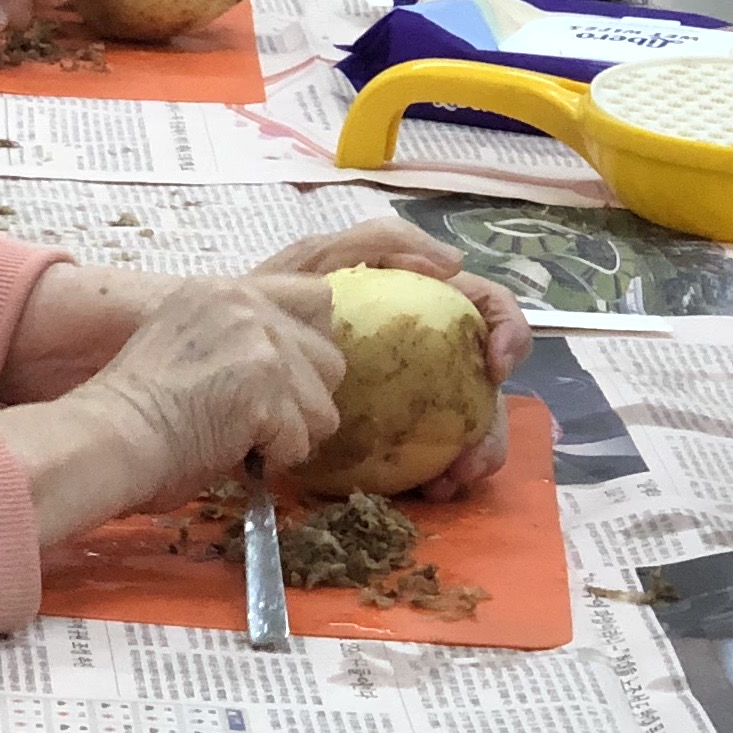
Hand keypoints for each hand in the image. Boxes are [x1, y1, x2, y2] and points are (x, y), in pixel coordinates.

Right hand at [0, 275, 343, 540]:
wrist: (108, 436)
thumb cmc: (133, 411)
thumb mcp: (189, 347)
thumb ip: (239, 344)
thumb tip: (289, 380)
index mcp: (224, 290)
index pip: (317, 300)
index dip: (308, 350)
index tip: (279, 382)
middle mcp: (246, 304)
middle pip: (331, 359)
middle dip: (303, 401)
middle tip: (257, 421)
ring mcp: (259, 342)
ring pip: (324, 407)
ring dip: (290, 434)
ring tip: (240, 438)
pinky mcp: (266, 385)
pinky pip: (300, 440)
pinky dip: (272, 459)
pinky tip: (232, 452)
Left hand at [246, 221, 532, 492]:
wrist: (222, 356)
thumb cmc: (270, 300)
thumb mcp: (319, 259)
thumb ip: (379, 242)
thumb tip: (454, 263)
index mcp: (422, 306)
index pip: (487, 311)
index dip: (510, 332)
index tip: (494, 365)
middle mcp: (426, 354)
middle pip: (486, 386)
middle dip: (495, 424)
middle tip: (474, 454)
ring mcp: (408, 399)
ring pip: (467, 430)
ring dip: (474, 457)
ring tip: (451, 481)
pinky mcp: (386, 438)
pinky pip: (427, 461)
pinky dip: (438, 476)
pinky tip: (429, 490)